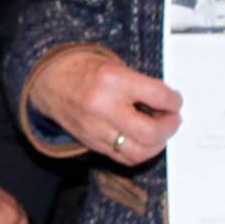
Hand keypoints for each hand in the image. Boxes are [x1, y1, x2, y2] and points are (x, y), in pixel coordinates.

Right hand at [29, 47, 180, 161]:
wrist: (49, 81)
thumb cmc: (84, 70)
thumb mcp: (114, 65)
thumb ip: (140, 85)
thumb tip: (167, 104)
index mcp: (112, 80)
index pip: (157, 96)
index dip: (174, 101)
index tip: (175, 101)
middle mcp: (103, 107)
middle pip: (150, 132)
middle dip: (169, 126)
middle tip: (172, 118)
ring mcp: (96, 129)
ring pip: (139, 151)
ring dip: (157, 144)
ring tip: (160, 132)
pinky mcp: (92, 143)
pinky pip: (124, 158)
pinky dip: (140, 152)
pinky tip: (144, 141)